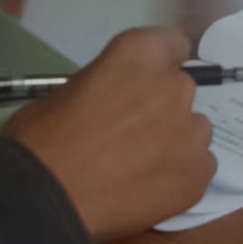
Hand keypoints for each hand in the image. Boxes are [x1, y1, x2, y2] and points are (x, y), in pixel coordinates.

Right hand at [6, 28, 215, 242]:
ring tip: (140, 166)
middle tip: (131, 132)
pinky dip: (179, 175)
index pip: (171, 44)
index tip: (144, 82)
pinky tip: (149, 188)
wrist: (48, 199)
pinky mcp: (198, 175)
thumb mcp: (67, 91)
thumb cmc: (42, 140)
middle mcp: (174, 88)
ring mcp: (191, 133)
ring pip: (194, 131)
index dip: (158, 65)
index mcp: (139, 56)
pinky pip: (199, 167)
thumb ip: (104, 88)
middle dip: (161, 107)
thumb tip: (110, 103)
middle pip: (181, 91)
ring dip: (174, 141)